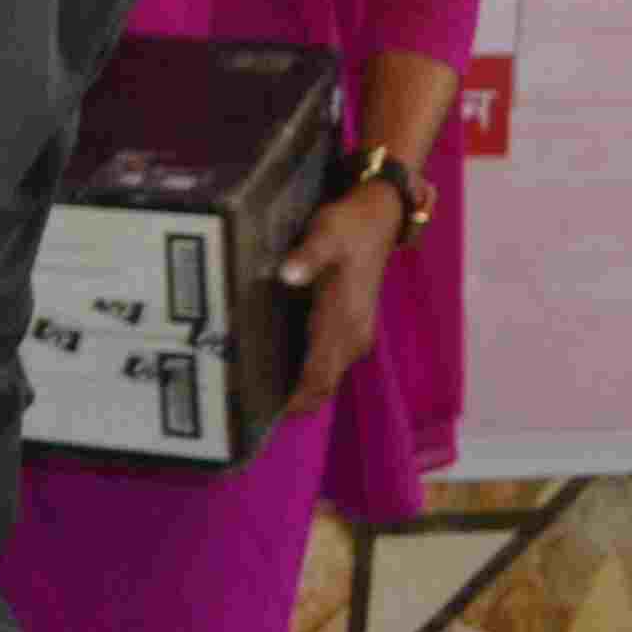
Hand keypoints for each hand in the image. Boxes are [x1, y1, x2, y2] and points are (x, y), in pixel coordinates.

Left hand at [274, 179, 408, 416]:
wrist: (379, 218)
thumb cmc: (347, 227)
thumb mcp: (325, 234)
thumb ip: (307, 256)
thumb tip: (288, 275)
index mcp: (344, 319)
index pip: (320, 374)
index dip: (297, 398)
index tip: (268, 413)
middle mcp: (353, 334)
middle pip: (324, 384)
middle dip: (296, 401)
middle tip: (252, 409)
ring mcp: (356, 333)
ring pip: (329, 375)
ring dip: (303, 389)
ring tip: (261, 394)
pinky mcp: (354, 326)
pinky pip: (331, 362)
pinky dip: (311, 372)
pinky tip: (282, 368)